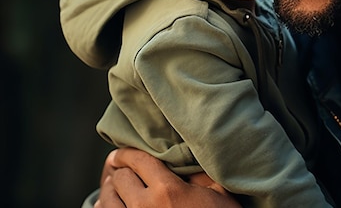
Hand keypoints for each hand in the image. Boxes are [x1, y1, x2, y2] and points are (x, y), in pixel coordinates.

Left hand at [95, 148, 239, 207]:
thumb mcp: (218, 193)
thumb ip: (199, 172)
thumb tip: (184, 157)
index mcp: (167, 190)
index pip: (138, 161)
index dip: (127, 153)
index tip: (122, 153)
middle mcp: (145, 207)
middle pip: (119, 178)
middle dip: (122, 172)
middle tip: (126, 171)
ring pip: (107, 199)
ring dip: (111, 191)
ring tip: (117, 188)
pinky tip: (116, 205)